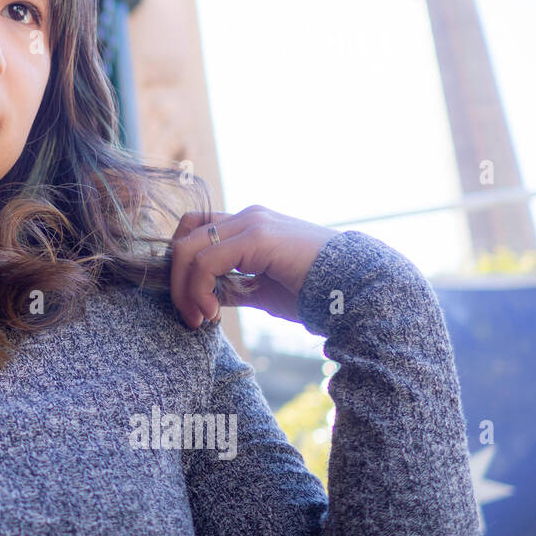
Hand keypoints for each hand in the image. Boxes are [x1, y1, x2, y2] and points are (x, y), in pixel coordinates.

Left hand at [169, 205, 341, 329]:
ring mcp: (252, 222)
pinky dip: (199, 289)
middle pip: (185, 238)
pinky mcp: (258, 237)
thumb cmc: (316, 293)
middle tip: (191, 318)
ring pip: (189, 248)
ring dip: (185, 289)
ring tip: (200, 319)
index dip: (182, 267)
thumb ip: (230, 287)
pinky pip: (207, 260)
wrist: (358, 291)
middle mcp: (247, 217)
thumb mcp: (261, 291)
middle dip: (177, 282)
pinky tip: (212, 313)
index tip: (193, 306)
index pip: (193, 232)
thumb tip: (202, 297)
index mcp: (248, 226)